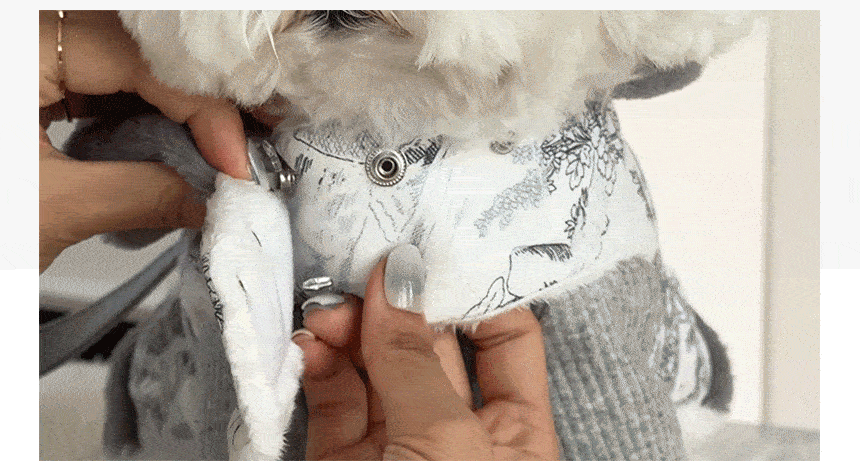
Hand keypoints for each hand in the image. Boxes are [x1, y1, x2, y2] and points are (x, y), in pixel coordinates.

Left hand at [38, 11, 250, 271]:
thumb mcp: (47, 210)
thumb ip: (142, 195)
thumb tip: (207, 199)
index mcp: (17, 49)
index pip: (141, 60)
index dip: (202, 110)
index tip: (234, 162)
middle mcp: (25, 40)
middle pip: (139, 51)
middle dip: (200, 99)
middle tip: (244, 139)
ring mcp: (26, 59)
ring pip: (125, 63)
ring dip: (175, 106)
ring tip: (215, 146)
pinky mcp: (27, 84)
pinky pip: (99, 82)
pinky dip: (140, 113)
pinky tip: (169, 143)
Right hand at [292, 248, 558, 459]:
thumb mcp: (444, 442)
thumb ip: (414, 360)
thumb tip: (399, 280)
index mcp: (515, 438)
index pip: (506, 343)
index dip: (473, 295)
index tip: (433, 252)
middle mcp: (458, 439)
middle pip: (429, 349)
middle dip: (396, 304)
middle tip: (366, 269)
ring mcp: (398, 449)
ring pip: (374, 371)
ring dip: (348, 330)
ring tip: (327, 307)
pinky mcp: (342, 461)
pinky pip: (333, 402)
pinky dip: (317, 367)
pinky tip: (310, 343)